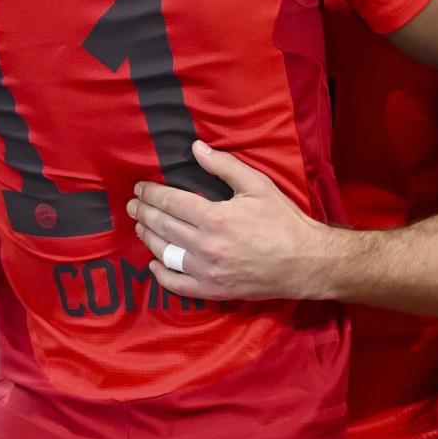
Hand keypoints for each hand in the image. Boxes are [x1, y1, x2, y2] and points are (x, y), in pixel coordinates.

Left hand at [127, 141, 333, 300]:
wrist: (304, 262)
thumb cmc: (283, 221)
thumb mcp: (257, 185)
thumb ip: (224, 166)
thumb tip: (196, 148)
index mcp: (215, 217)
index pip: (171, 202)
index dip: (152, 193)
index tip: (140, 188)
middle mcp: (205, 246)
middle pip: (163, 226)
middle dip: (143, 213)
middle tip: (133, 204)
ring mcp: (207, 272)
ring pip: (165, 254)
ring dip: (148, 238)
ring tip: (140, 226)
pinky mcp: (213, 291)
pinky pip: (177, 285)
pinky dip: (161, 275)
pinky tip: (153, 263)